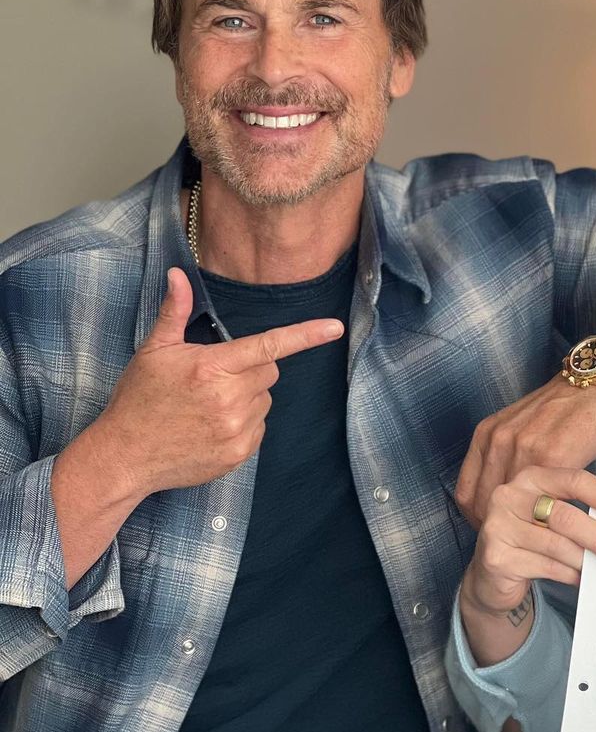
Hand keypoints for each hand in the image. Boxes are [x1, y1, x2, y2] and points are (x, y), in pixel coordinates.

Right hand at [94, 267, 343, 498]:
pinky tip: (213, 426)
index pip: (268, 346)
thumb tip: (179, 274)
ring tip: (209, 405)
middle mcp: (229, 398)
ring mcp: (236, 429)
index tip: (334, 327)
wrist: (124, 456)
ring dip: (248, 396)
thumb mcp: (154, 351)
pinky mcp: (239, 454)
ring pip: (266, 399)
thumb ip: (174, 312)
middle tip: (217, 377)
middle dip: (251, 368)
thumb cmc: (139, 399)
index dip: (305, 335)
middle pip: (270, 371)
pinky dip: (245, 423)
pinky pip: (260, 427)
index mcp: (211, 367)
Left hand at [455, 376, 595, 528]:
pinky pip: (544, 498)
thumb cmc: (564, 406)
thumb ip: (508, 454)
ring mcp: (524, 449)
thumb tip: (508, 493)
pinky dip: (549, 518)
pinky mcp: (553, 457)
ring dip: (525, 528)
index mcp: (488, 435)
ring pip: (514, 506)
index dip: (476, 519)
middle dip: (499, 530)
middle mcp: (499, 441)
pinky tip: (556, 529)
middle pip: (484, 505)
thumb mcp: (521, 426)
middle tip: (516, 544)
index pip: (466, 493)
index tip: (491, 531)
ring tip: (536, 542)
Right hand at [459, 466, 595, 620]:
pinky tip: (581, 579)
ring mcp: (499, 526)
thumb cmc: (532, 539)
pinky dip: (570, 575)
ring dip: (587, 561)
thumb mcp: (552, 517)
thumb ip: (578, 512)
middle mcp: (509, 496)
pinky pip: (546, 567)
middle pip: (566, 516)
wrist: (492, 575)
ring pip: (557, 545)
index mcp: (530, 477)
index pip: (574, 480)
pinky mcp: (496, 557)